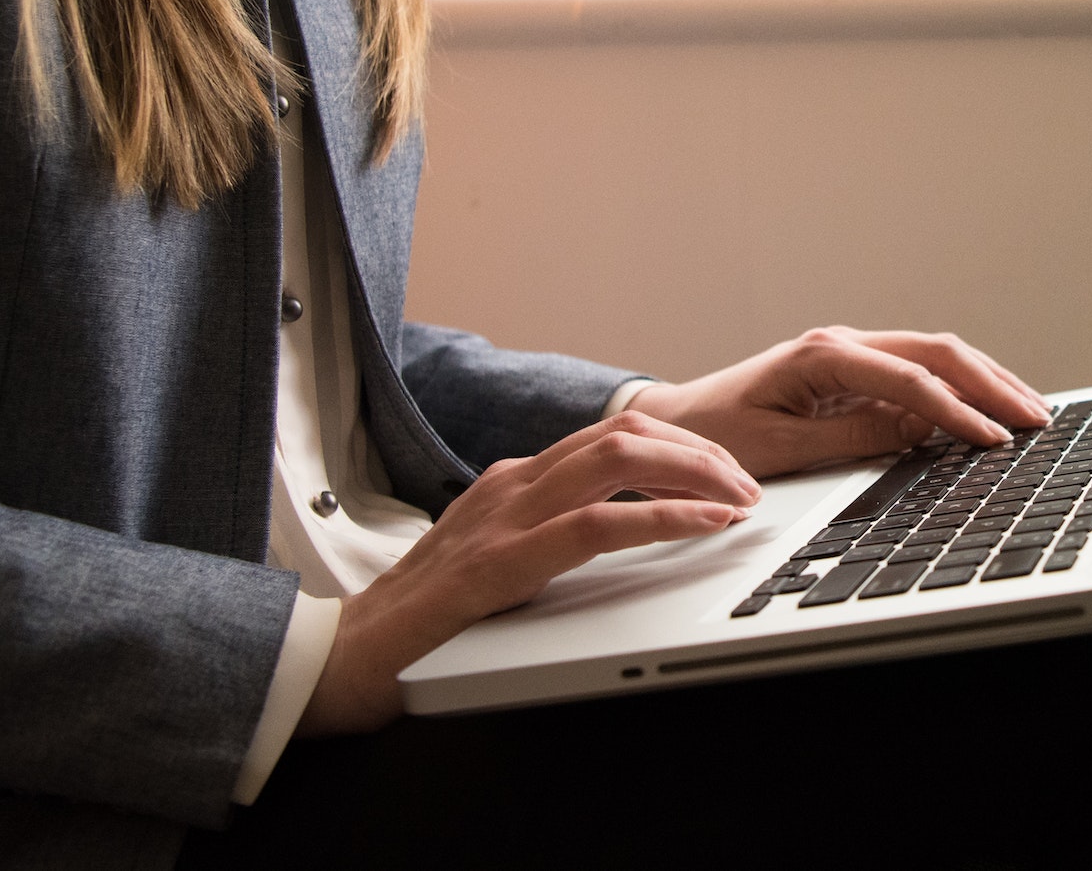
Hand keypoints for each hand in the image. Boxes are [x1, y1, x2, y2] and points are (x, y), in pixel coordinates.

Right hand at [296, 411, 759, 735]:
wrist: (344, 660)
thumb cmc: (426, 621)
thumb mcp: (502, 559)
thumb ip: (551, 533)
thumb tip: (626, 526)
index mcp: (516, 480)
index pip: (614, 435)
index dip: (682, 446)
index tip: (727, 473)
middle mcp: (514, 483)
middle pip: (627, 431)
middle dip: (701, 451)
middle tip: (748, 485)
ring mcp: (506, 516)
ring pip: (620, 458)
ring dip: (695, 473)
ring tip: (739, 499)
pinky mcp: (503, 561)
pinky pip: (600, 524)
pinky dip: (665, 519)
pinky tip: (704, 527)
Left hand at [628, 326, 1049, 478]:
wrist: (675, 423)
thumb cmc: (715, 434)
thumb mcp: (780, 448)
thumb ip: (850, 438)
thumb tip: (915, 433)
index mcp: (823, 355)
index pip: (910, 378)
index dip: (957, 409)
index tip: (992, 439)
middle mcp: (842, 345)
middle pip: (937, 352)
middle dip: (991, 383)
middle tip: (1036, 418)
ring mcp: (851, 356)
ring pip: (935, 356)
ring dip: (985, 381)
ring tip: (1029, 411)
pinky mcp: (854, 374)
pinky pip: (919, 375)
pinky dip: (960, 390)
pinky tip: (989, 409)